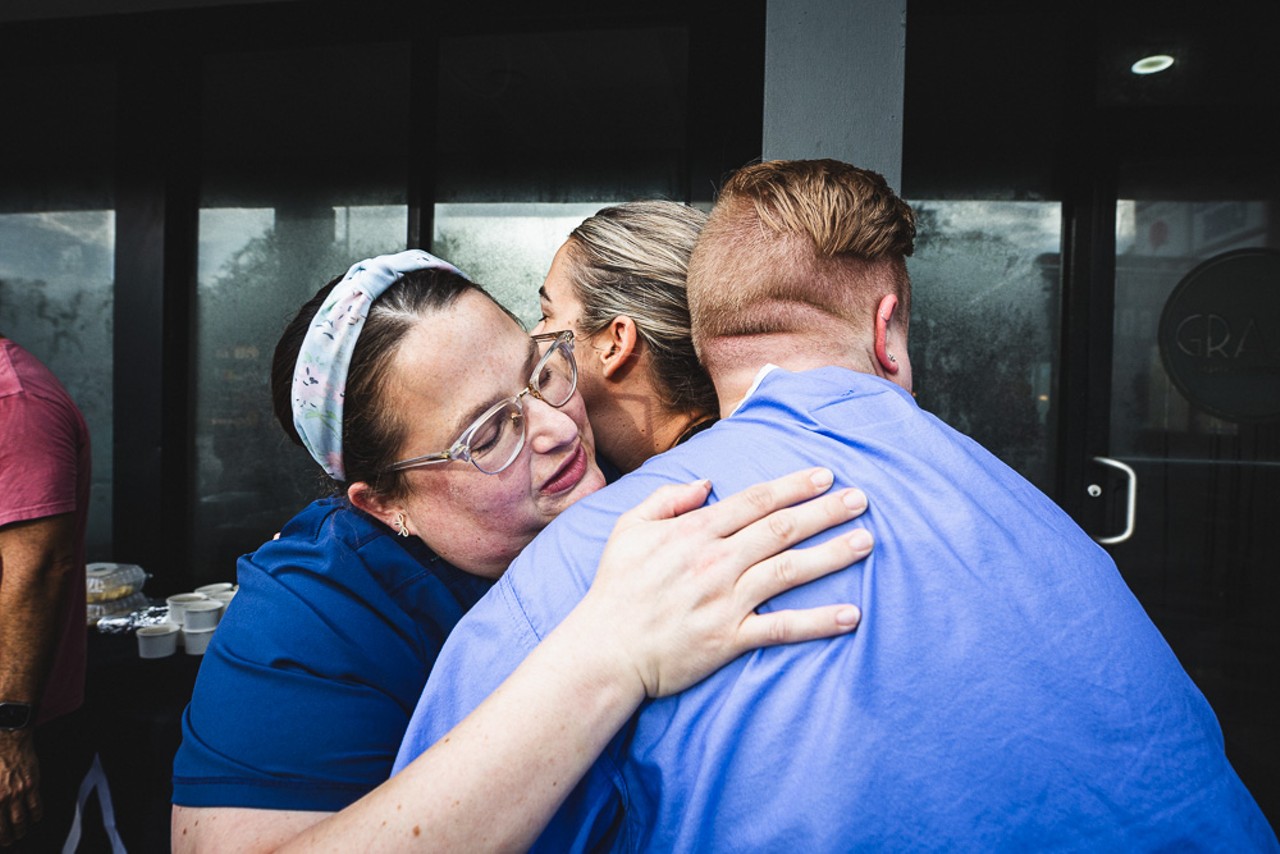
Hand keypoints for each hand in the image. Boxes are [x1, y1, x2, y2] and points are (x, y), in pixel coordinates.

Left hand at [0, 730, 41, 846]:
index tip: (0, 839)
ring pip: (22, 818)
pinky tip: (35, 818)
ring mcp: (19, 792)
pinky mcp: (32, 784)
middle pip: (7, 825)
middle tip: (9, 841)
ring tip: (21, 834)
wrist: (8, 740)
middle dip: (8, 836)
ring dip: (21, 829)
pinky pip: (36, 804)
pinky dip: (36, 814)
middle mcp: (4, 798)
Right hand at [582, 467, 870, 697]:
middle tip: (862, 498)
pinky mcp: (730, 639)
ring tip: (866, 541)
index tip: (825, 475)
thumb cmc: (614, 590)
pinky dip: (818, 622)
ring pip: (789, 569)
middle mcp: (716, 561)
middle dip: (825, 510)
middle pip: (781, 528)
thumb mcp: (629, 529)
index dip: (793, 486)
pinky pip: (782, 627)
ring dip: (832, 554)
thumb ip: (667, 499)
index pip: (754, 501)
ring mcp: (725, 600)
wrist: (604, 651)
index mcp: (694, 532)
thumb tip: (706, 483)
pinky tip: (851, 615)